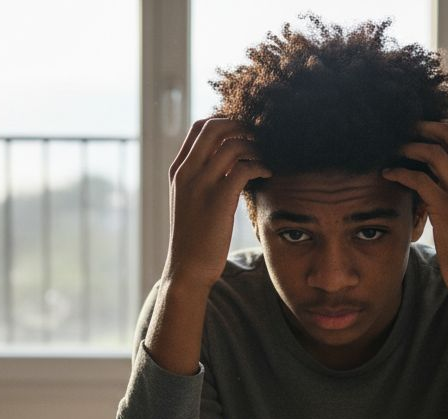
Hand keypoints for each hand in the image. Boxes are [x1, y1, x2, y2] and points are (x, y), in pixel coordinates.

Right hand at [165, 118, 271, 289]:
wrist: (187, 268)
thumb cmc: (194, 237)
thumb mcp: (191, 201)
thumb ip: (203, 177)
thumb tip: (229, 159)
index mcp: (179, 169)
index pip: (200, 126)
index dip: (226, 121)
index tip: (245, 132)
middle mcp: (187, 172)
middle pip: (216, 127)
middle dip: (242, 126)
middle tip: (260, 139)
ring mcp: (201, 185)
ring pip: (233, 145)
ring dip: (256, 147)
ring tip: (267, 158)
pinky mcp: (218, 200)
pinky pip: (245, 168)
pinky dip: (261, 166)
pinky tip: (268, 174)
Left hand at [381, 122, 447, 298]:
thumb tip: (431, 175)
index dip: (440, 128)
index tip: (419, 131)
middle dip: (424, 127)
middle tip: (401, 131)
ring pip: (434, 153)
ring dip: (408, 148)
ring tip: (392, 151)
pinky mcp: (447, 210)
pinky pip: (419, 180)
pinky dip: (400, 173)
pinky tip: (388, 174)